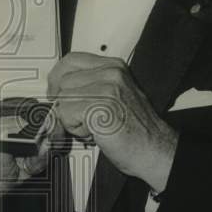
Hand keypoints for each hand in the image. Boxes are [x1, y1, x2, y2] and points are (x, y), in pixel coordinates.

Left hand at [47, 52, 178, 191]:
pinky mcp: (100, 107)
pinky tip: (95, 132)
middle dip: (65, 103)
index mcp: (114, 67)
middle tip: (82, 118)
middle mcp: (111, 73)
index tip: (56, 92)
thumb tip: (59, 89)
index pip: (71, 60)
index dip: (58, 78)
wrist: (155, 151)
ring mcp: (107, 88)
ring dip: (72, 118)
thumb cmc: (135, 131)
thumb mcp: (114, 96)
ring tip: (94, 126)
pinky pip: (66, 114)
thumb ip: (89, 86)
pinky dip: (75, 129)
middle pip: (63, 81)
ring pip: (62, 99)